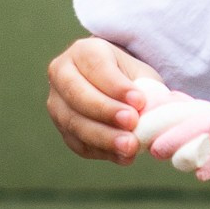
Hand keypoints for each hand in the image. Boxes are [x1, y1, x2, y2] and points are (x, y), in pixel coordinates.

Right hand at [46, 35, 153, 162]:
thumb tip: (152, 114)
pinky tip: (124, 157)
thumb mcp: (141, 75)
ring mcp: (57, 103)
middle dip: (105, 111)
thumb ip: (146, 91)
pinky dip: (102, 152)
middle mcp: (62, 74)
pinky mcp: (62, 129)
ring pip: (73, 122)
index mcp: (84, 51)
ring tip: (130, 146)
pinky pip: (78, 143)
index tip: (139, 101)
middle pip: (77, 94)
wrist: (115, 89)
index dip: (116, 86)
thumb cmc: (130, 78)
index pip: (96, 66)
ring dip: (103, 137)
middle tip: (132, 122)